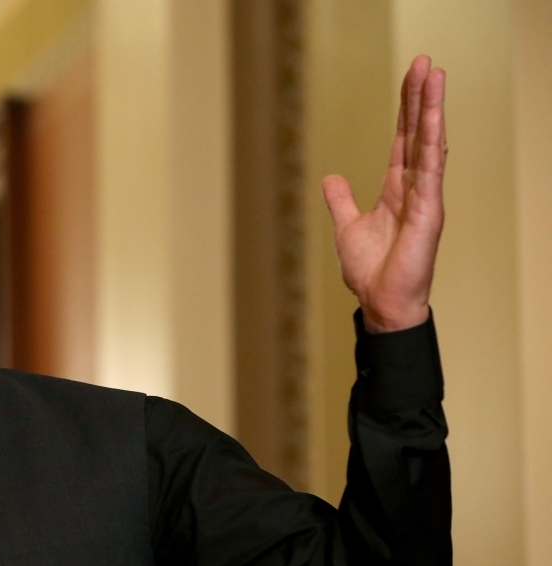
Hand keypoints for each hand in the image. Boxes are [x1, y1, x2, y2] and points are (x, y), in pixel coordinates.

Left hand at [322, 55, 446, 332]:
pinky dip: (432, 143)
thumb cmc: (370, 271)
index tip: (411, 78)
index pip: (403, 139)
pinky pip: (431, 171)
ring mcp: (425, 198)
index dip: (406, 109)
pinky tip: (434, 118)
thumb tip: (331, 176)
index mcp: (396, 189)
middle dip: (420, 98)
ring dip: (431, 110)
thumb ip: (341, 200)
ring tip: (434, 76)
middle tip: (424, 63)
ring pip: (429, 144)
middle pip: (418, 133)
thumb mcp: (347, 227)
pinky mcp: (429, 212)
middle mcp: (415, 188)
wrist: (380, 302)